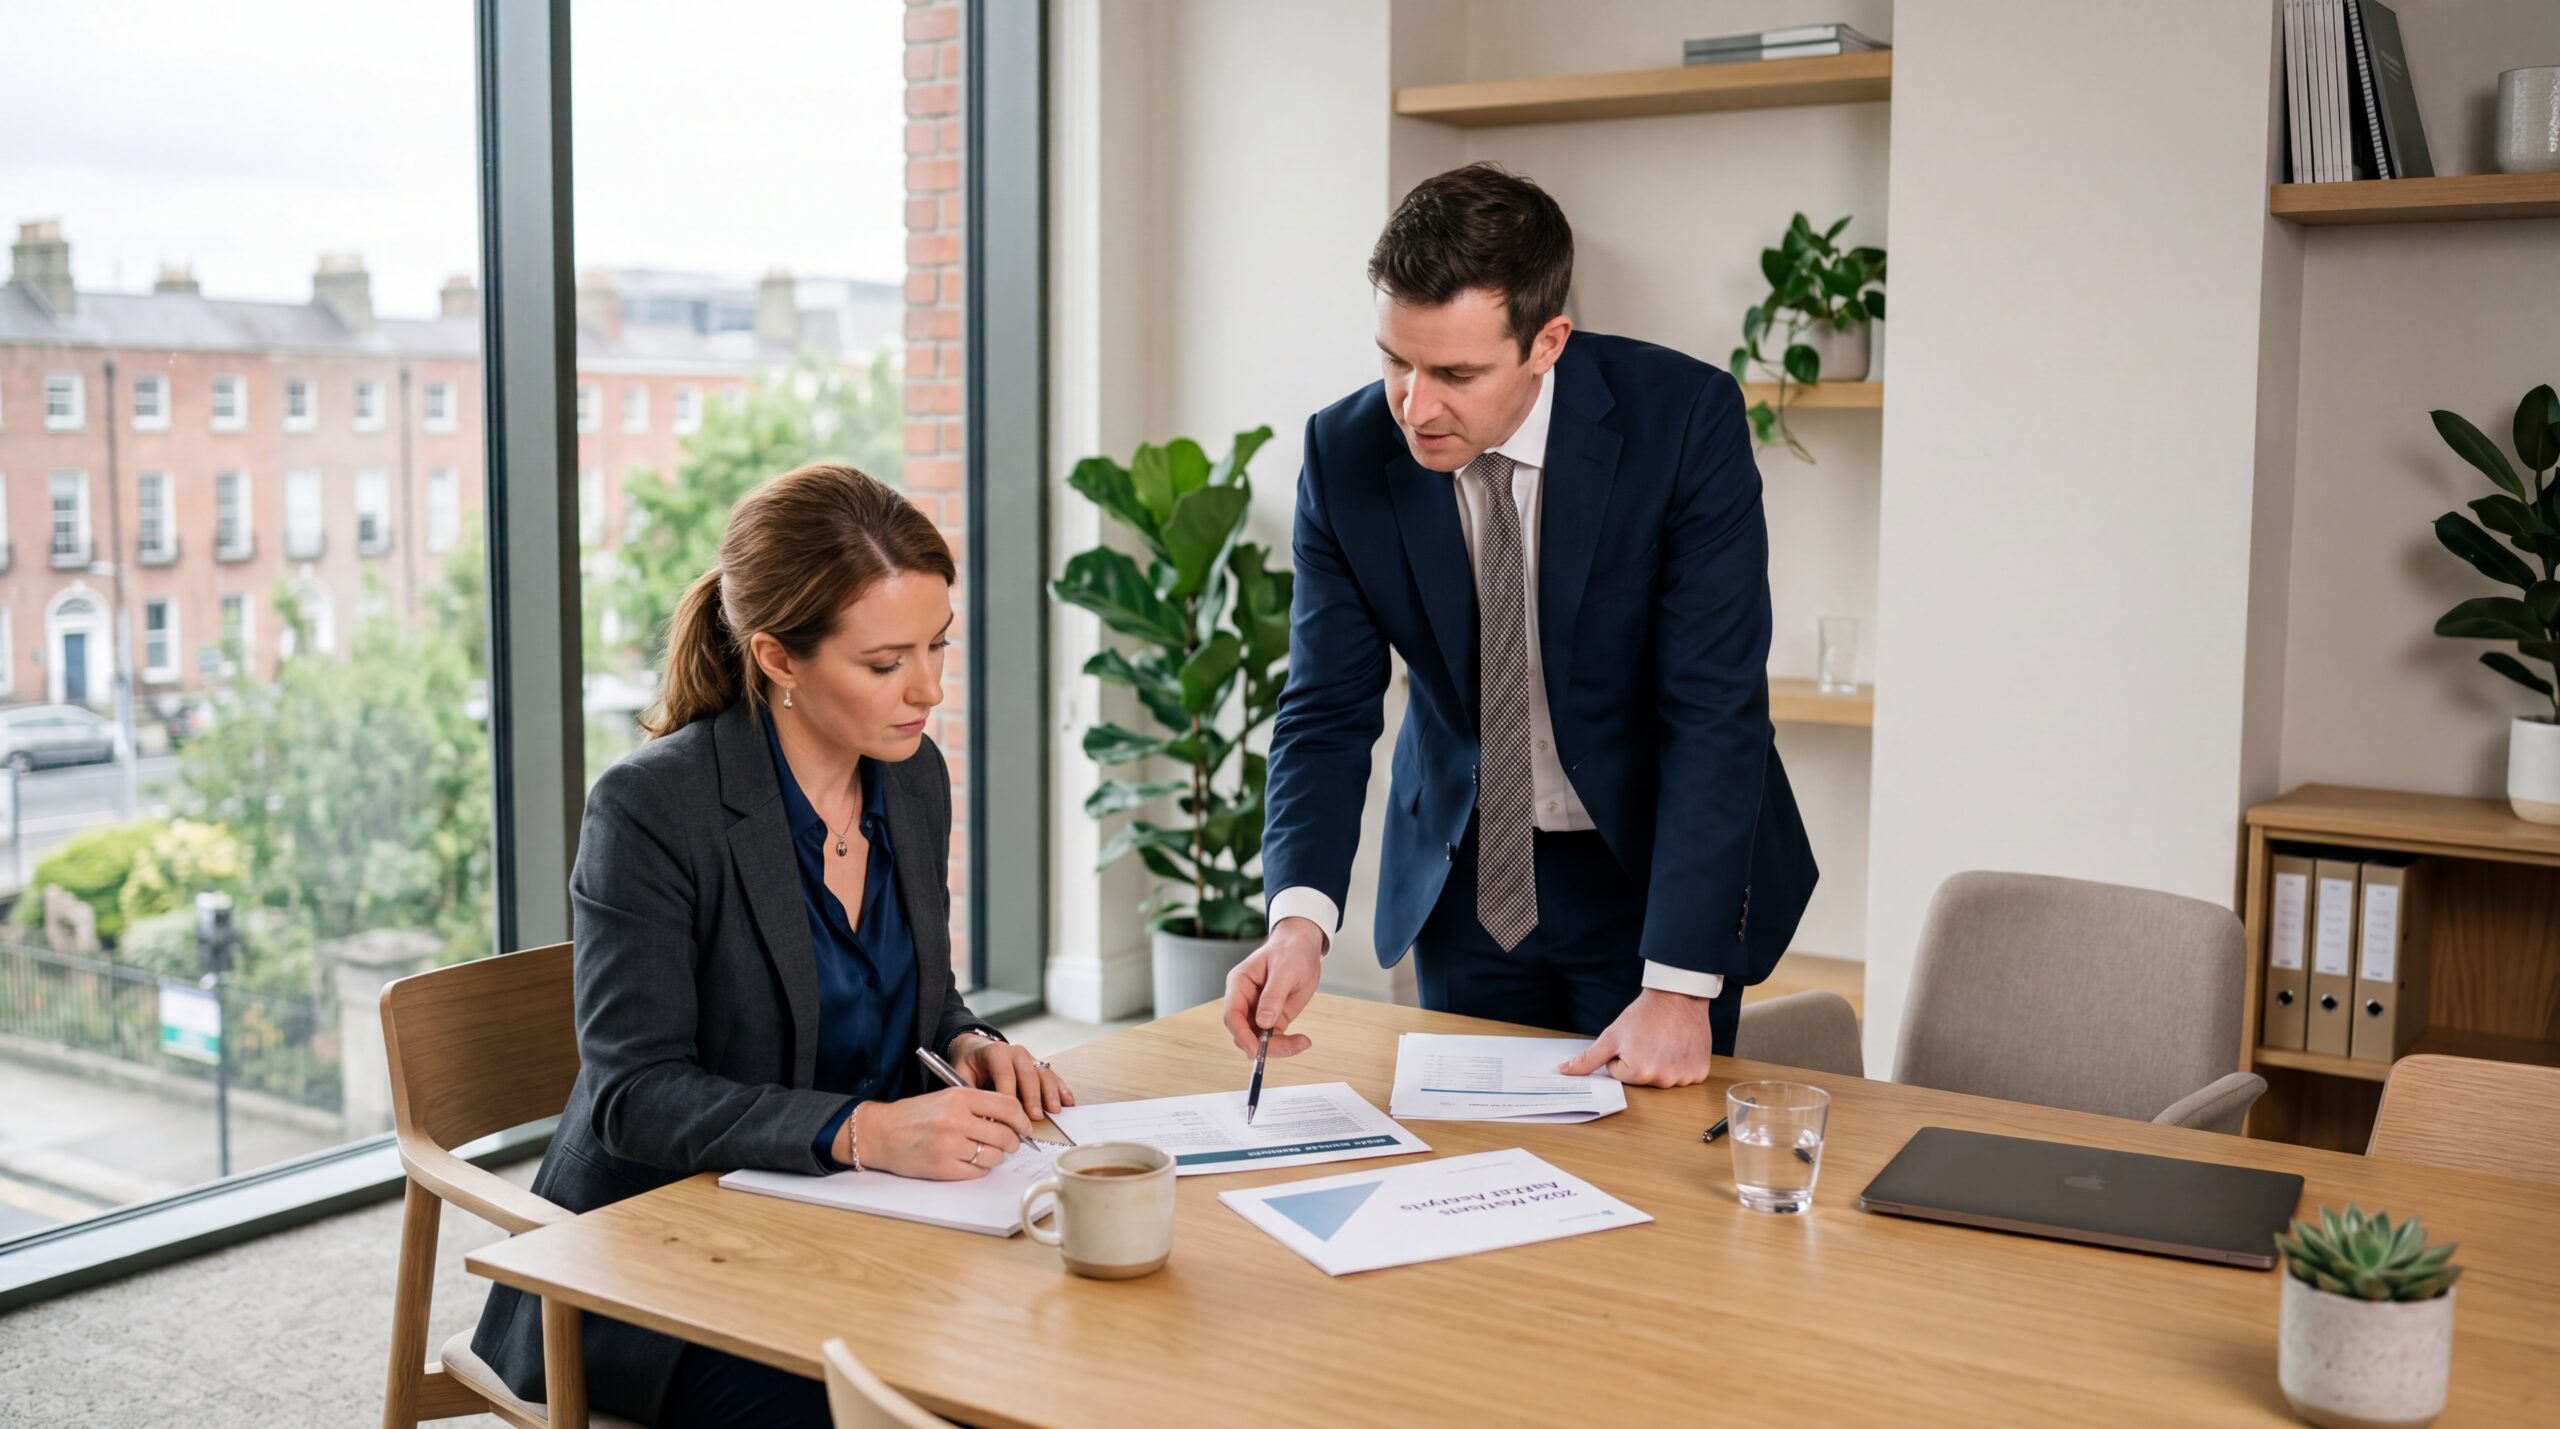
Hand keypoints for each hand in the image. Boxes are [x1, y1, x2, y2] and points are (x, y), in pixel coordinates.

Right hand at [845, 1087, 1033, 1179]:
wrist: (880, 1132)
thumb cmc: (915, 1115)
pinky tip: (968, 1161)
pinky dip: (979, 1169)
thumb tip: (1013, 1122)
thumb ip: (978, 1106)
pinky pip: (978, 1172)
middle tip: (1009, 1144)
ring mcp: (950, 1145)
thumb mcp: (947, 1098)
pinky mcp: (943, 1167)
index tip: (1025, 1127)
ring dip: (995, 1157)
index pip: (1008, 1106)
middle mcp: (957, 1119)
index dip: (1022, 1120)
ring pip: (995, 1156)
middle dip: (1013, 1142)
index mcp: (960, 1097)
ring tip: (983, 1151)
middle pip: (1006, 1135)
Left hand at [949, 1032, 1073, 1118]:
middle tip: (1035, 1117)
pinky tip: (1068, 1103)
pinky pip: (1053, 1077)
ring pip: (1044, 1074)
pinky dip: (1061, 1090)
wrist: (976, 1050)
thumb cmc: (969, 1065)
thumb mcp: (961, 1073)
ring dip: (1051, 1094)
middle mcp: (1016, 1052)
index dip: (1009, 1094)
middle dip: (1033, 1097)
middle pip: (1028, 1075)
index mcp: (995, 1052)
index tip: (1010, 1114)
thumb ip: (969, 1091)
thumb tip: (980, 1115)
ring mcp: (1030, 1058)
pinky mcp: (1039, 1067)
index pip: (1005, 1073)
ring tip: (1055, 1111)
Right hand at [1222, 917, 1326, 1055]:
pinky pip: (1274, 1038)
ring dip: (1277, 1047)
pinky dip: (1287, 1044)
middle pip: (1243, 1032)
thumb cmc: (1290, 950)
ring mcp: (1258, 1011)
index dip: (1241, 1034)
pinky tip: (1302, 1041)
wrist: (1304, 946)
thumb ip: (1273, 996)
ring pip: (1257, 1039)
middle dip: (1262, 1045)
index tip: (1255, 1049)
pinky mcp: (1273, 1018)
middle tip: (1288, 1047)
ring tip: (1302, 1042)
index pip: (1232, 1014)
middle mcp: (1245, 1000)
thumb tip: (1263, 1022)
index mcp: (1239, 984)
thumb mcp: (1284, 970)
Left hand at [1557, 989, 1717, 1087]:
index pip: (1619, 1074)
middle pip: (1641, 1079)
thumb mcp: (1611, 1035)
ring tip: (1665, 1041)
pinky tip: (1680, 1045)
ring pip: (1662, 1077)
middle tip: (1649, 1040)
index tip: (1633, 1040)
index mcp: (1638, 1072)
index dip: (1622, 1056)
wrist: (1678, 996)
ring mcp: (1684, 1077)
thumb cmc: (1644, 1014)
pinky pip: (1684, 1075)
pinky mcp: (1700, 1072)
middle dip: (1641, 1061)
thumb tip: (1563, 1071)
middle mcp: (1662, 1079)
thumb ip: (1587, 1059)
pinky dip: (1681, 1062)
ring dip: (1662, 1063)